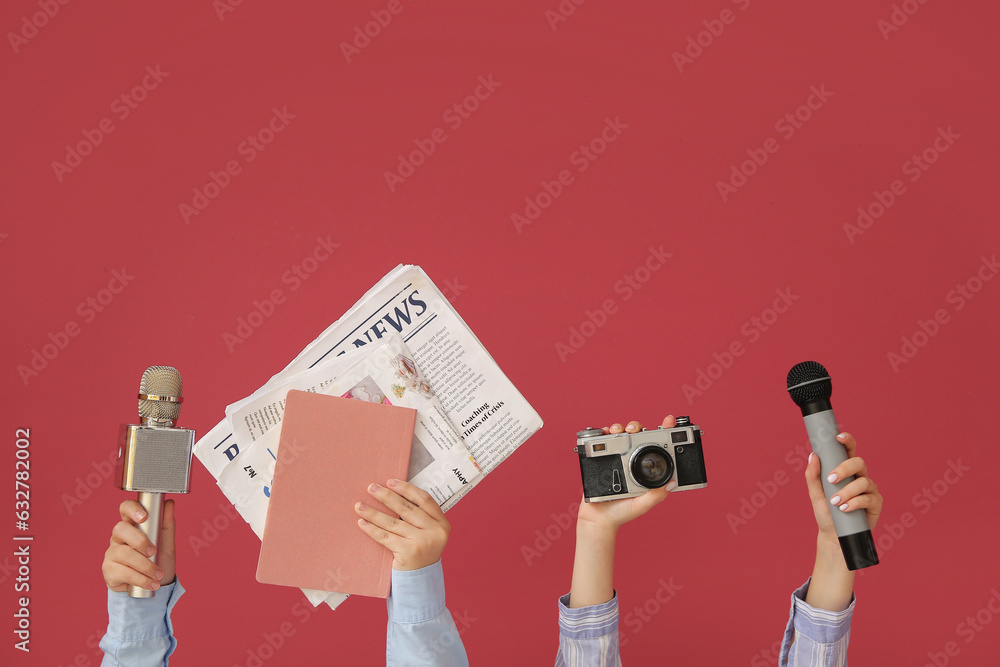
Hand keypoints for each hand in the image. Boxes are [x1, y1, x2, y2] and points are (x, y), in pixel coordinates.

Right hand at [102, 499, 174, 591]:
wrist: (154, 584)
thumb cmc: (158, 558)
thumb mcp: (166, 541)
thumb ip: (166, 523)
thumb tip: (168, 503)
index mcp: (132, 524)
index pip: (125, 509)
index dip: (132, 509)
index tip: (144, 517)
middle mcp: (118, 536)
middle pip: (120, 529)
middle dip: (140, 541)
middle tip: (154, 551)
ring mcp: (112, 553)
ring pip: (124, 554)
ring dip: (146, 566)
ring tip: (159, 575)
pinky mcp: (109, 570)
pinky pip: (123, 572)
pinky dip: (141, 579)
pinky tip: (151, 583)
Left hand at [355, 479, 449, 570]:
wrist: (421, 581)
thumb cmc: (420, 551)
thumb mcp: (428, 533)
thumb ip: (419, 516)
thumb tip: (392, 493)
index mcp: (442, 523)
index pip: (424, 499)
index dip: (406, 489)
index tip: (390, 481)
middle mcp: (435, 532)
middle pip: (407, 509)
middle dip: (387, 496)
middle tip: (371, 487)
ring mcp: (422, 543)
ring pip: (393, 523)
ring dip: (374, 512)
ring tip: (359, 506)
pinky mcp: (408, 553)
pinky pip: (386, 537)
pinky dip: (372, 529)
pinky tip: (362, 522)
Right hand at [566, 415, 675, 607]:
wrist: (598, 520)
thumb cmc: (621, 514)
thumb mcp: (642, 505)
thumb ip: (656, 496)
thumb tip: (673, 483)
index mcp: (643, 470)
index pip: (656, 447)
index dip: (663, 432)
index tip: (668, 421)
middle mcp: (630, 462)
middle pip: (636, 436)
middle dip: (637, 426)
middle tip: (635, 429)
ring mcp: (615, 459)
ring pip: (619, 436)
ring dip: (619, 428)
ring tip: (619, 430)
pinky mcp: (601, 460)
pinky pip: (601, 443)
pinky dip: (602, 434)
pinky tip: (605, 433)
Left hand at [803, 433, 881, 610]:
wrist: (834, 536)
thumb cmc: (826, 513)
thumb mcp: (815, 494)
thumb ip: (813, 475)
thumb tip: (813, 455)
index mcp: (846, 470)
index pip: (849, 451)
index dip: (847, 440)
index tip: (838, 437)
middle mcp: (859, 477)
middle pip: (859, 462)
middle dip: (845, 468)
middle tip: (831, 479)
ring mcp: (869, 490)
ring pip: (863, 481)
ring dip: (847, 491)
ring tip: (835, 502)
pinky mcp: (876, 504)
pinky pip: (869, 498)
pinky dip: (855, 503)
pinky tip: (845, 509)